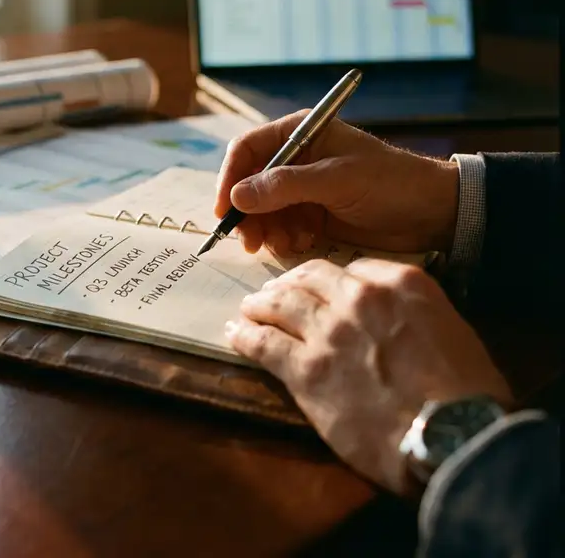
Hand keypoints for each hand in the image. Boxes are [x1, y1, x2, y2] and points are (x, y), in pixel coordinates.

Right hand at [215, 110, 460, 255]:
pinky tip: (304, 242)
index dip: (230, 179)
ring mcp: (302, 187)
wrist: (433, 213)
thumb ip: (286, 186)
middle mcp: (295, 158)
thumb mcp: (337, 180)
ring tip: (290, 242)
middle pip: (248, 184)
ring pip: (262, 210)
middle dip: (248, 213)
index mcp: (299, 133)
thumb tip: (238, 196)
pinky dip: (284, 238)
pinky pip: (280, 226)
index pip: (246, 150)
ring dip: (267, 229)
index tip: (225, 211)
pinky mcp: (311, 213)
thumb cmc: (390, 183)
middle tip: (252, 241)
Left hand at [227, 257, 511, 495]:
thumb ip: (417, 314)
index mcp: (400, 284)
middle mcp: (358, 298)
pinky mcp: (304, 369)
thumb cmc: (467, 392)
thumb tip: (398, 322)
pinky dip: (245, 336)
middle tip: (273, 293)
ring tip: (249, 308)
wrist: (451, 434)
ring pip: (279, 305)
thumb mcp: (452, 331)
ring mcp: (327, 332)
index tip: (317, 286)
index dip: (328, 278)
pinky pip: (263, 343)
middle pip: (308, 279)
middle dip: (287, 284)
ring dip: (260, 305)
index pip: (350, 268)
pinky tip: (236, 334)